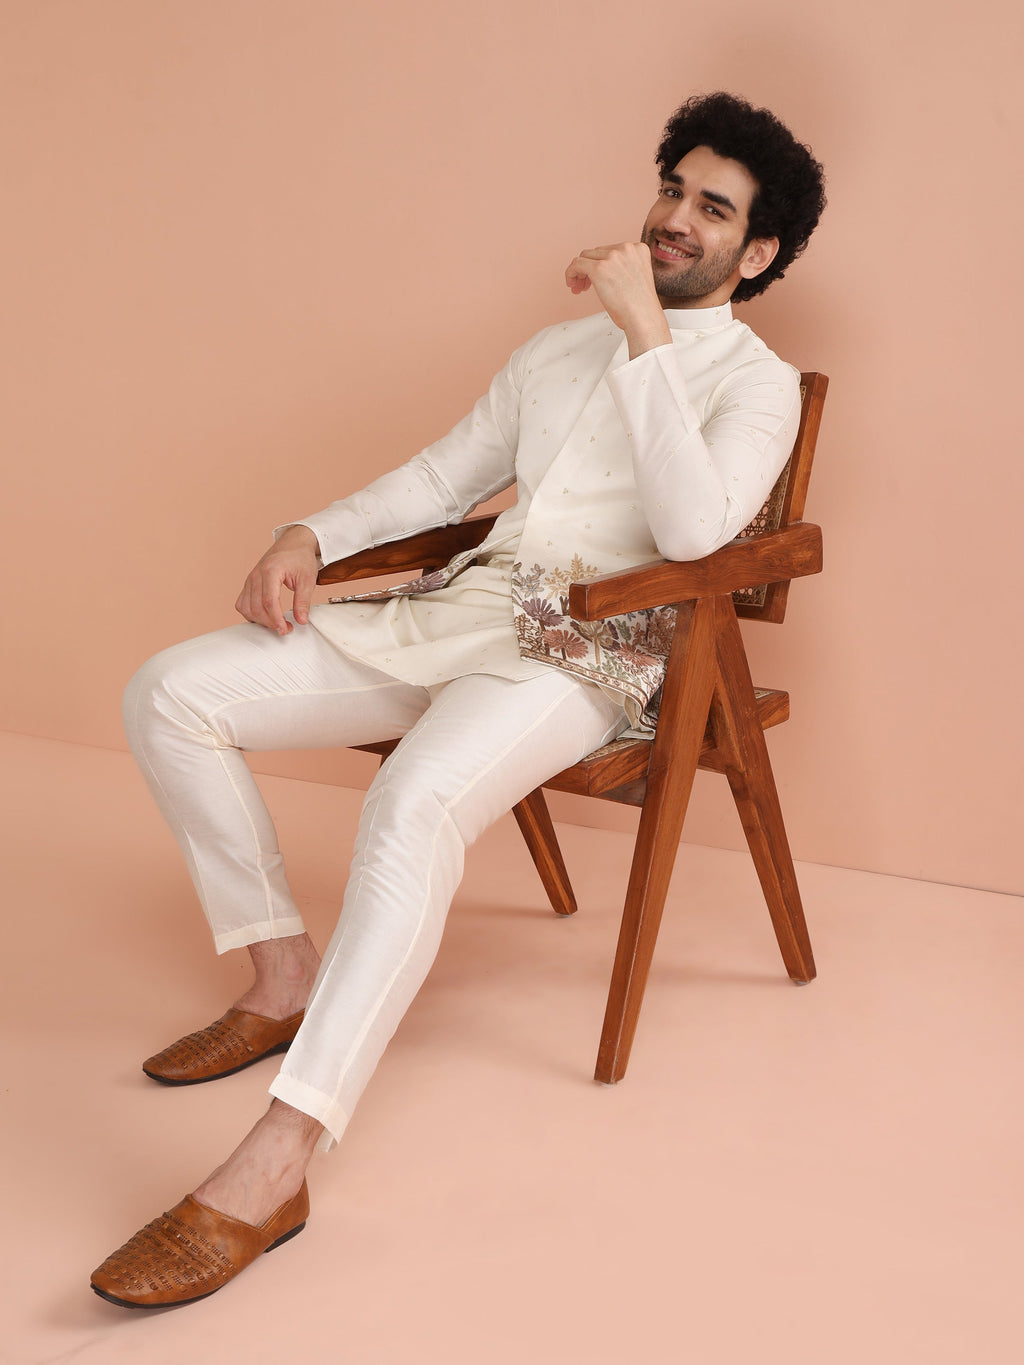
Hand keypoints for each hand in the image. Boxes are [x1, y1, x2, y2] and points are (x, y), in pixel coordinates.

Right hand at [235, 524, 319, 634]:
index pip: (269, 601)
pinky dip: (251, 613)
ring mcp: (250, 578)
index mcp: (271, 571)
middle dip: (270, 623)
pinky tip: (265, 617)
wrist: (294, 543)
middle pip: (256, 607)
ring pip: (246, 607)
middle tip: (286, 629)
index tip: (286, 629)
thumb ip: (303, 601)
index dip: (276, 619)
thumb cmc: (300, 558)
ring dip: (260, 620)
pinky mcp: (249, 583)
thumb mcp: (308, 579)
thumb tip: (301, 621)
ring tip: (277, 623)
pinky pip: (242, 603)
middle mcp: (256, 574)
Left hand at [564, 242, 670, 356]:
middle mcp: (626, 248)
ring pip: (585, 257)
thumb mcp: (635, 278)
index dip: (601, 264)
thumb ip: (622, 268)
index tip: (598, 279)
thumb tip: (599, 269)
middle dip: (589, 269)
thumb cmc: (640, 307)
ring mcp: (613, 257)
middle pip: (597, 252)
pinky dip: (570, 273)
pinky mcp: (599, 268)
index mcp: (638, 249)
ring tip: (579, 288)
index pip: (610, 250)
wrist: (643, 318)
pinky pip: (576, 264)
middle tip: (585, 287)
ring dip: (580, 272)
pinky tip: (572, 285)